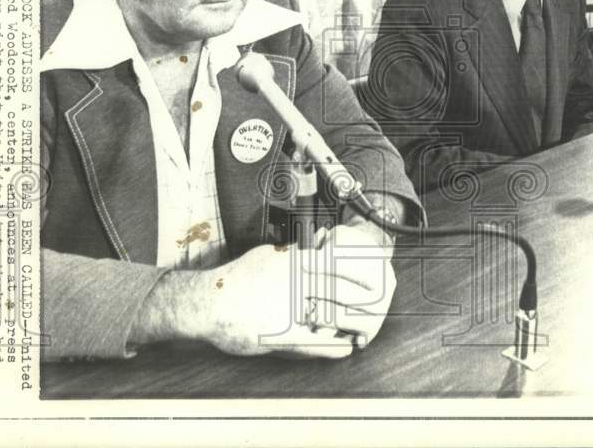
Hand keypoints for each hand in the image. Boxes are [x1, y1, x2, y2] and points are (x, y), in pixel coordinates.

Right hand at [132, 228, 395, 358]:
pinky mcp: (280, 338)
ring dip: (353, 327)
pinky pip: (315, 345)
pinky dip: (334, 348)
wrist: (211, 304)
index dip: (360, 275)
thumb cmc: (239, 278)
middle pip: (340, 295)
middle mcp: (295, 289)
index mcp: (294, 267)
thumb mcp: (269, 256)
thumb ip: (296, 252)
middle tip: (380, 304)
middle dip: (362, 301)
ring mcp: (289, 314)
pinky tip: (346, 348)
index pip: (337, 268)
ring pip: (332, 322)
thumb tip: (320, 243)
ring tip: (366, 330)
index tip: (376, 278)